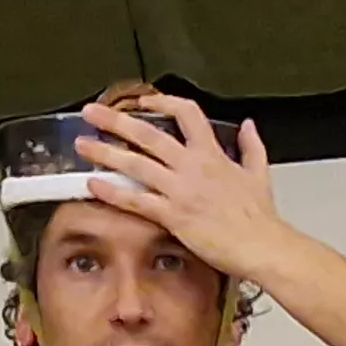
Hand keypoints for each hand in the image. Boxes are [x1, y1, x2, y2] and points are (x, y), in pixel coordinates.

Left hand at [79, 97, 290, 281]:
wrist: (263, 246)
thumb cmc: (261, 218)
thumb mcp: (259, 173)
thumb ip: (251, 146)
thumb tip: (248, 125)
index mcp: (212, 154)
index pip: (185, 113)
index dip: (161, 101)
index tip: (142, 100)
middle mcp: (192, 166)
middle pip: (147, 134)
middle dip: (115, 120)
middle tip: (92, 113)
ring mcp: (180, 190)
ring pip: (136, 164)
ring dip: (105, 152)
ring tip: (83, 145)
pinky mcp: (174, 216)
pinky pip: (137, 200)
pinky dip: (113, 192)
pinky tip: (94, 185)